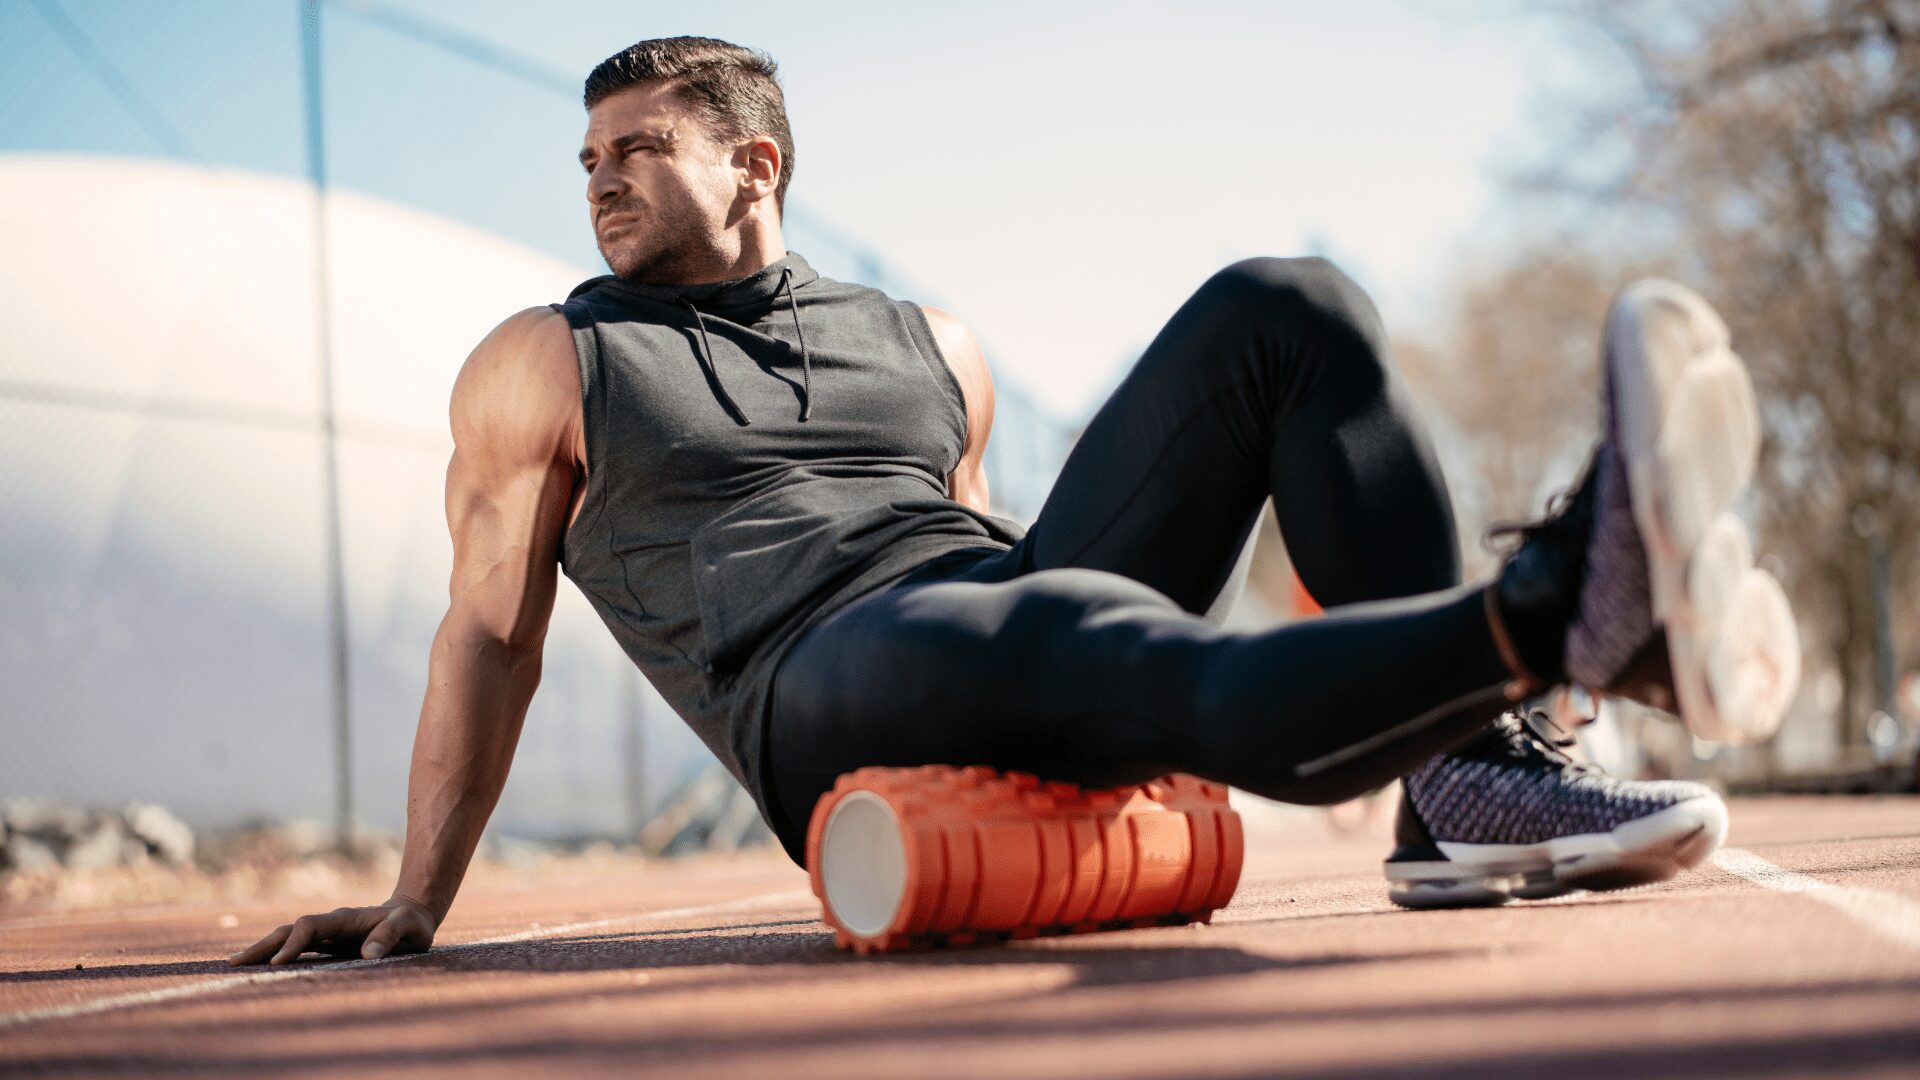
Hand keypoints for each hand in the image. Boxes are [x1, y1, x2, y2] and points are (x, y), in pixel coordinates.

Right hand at [228, 897, 438, 965]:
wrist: (412, 915)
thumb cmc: (412, 923)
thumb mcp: (409, 927)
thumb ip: (390, 936)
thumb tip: (369, 955)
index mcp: (344, 918)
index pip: (310, 926)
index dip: (294, 943)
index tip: (280, 962)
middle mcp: (329, 925)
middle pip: (288, 930)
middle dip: (262, 945)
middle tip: (234, 963)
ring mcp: (326, 935)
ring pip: (286, 939)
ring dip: (262, 951)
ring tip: (234, 965)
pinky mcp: (327, 946)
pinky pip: (296, 950)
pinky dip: (276, 957)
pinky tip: (260, 969)